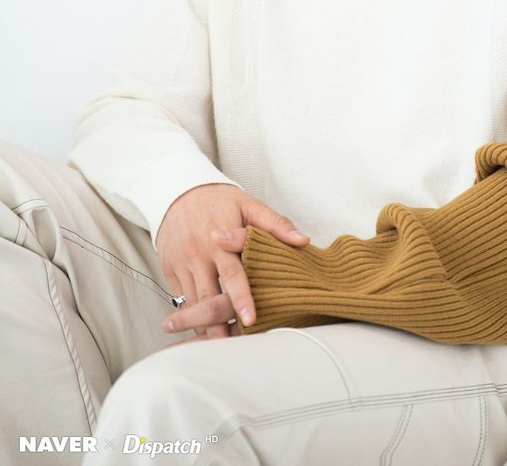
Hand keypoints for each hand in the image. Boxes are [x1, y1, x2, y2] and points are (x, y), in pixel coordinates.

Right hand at [156, 183, 308, 343]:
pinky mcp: (169, 270)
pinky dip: (191, 315)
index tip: (251, 319)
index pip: (233, 274)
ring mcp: (181, 264)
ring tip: (218, 348)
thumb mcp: (248, 204)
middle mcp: (198, 254)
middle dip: (218, 325)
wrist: (177, 191)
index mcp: (220, 240)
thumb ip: (275, 223)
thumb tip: (303, 240)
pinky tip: (202, 331)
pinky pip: (181, 298)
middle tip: (232, 348)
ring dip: (204, 326)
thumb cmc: (219, 200)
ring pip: (193, 303)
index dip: (242, 297)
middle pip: (209, 297)